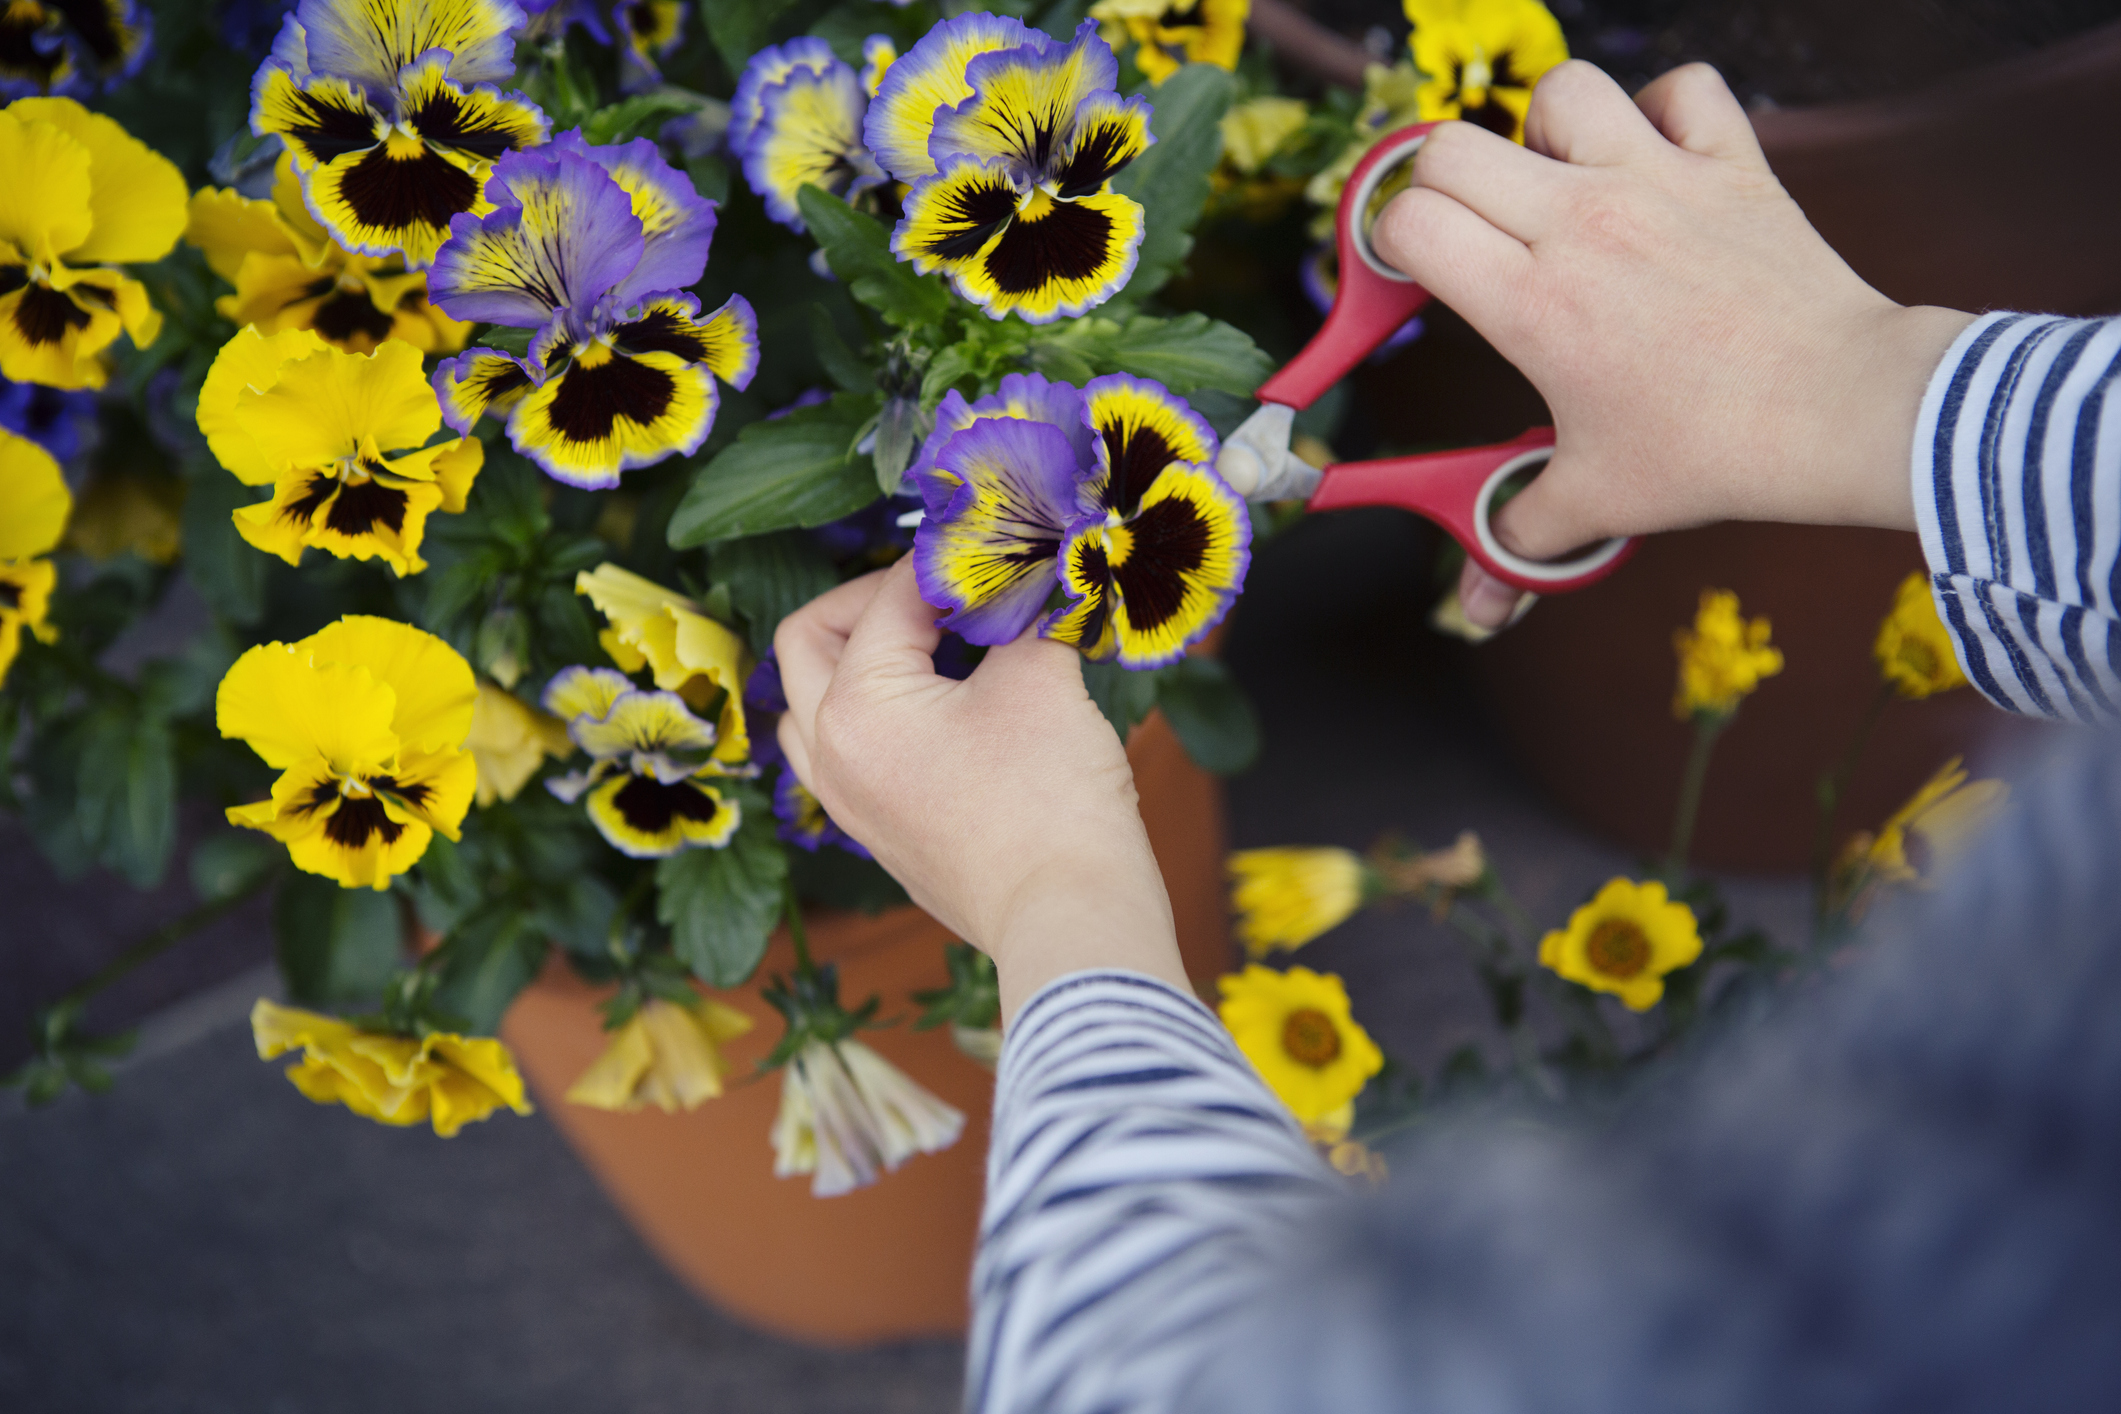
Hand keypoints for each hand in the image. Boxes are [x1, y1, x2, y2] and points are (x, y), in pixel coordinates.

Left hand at [773, 560, 1186, 1021]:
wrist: (1069, 915)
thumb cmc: (1052, 799)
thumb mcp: (1041, 679)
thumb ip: (1023, 611)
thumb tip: (1026, 571)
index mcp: (855, 705)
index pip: (888, 597)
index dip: (945, 561)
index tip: (989, 547)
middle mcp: (830, 753)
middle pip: (809, 641)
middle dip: (869, 601)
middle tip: (937, 591)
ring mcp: (848, 801)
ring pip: (812, 706)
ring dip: (855, 662)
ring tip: (927, 647)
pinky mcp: (878, 834)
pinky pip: (844, 754)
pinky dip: (874, 715)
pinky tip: (941, 709)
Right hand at [1374, 61, 1973, 627]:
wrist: (1841, 412)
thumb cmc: (1715, 452)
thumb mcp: (1599, 502)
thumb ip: (1518, 540)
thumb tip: (1477, 605)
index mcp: (1533, 301)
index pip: (1410, 223)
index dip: (1391, 245)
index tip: (1413, 275)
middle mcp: (1582, 223)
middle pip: (1452, 145)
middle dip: (1440, 184)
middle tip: (1470, 233)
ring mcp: (1658, 181)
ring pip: (1562, 91)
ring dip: (1546, 130)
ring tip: (1561, 184)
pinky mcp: (1731, 163)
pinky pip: (1683, 89)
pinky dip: (1662, 110)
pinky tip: (1655, 158)